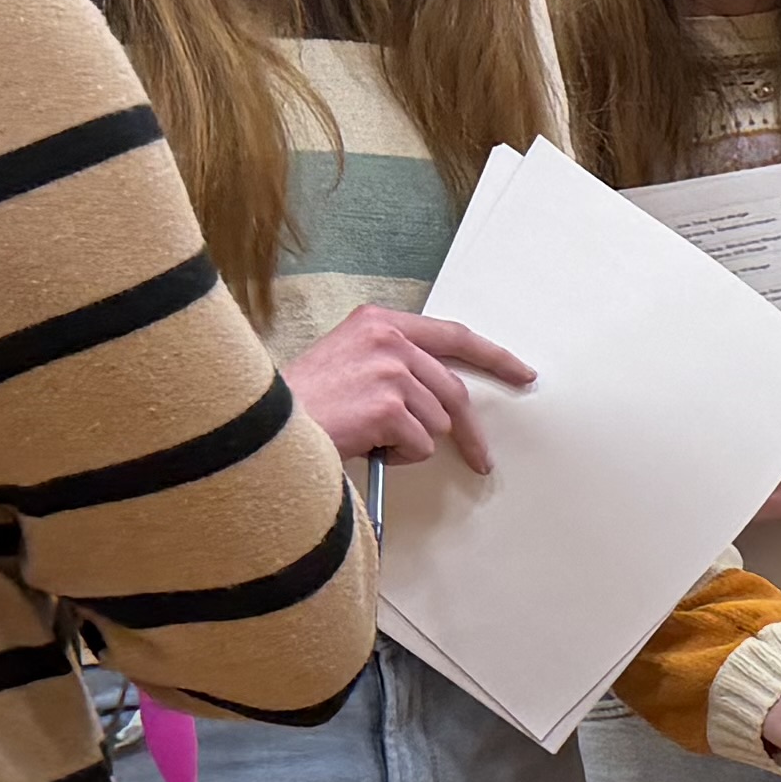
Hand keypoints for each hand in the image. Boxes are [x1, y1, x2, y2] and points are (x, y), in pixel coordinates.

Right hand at [287, 307, 532, 470]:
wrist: (258, 427)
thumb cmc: (299, 403)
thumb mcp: (347, 359)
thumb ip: (392, 362)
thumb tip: (441, 396)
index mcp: (379, 321)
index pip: (454, 335)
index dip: (494, 357)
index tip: (522, 373)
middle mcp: (389, 339)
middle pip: (453, 391)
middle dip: (468, 432)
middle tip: (480, 460)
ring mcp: (390, 370)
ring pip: (437, 423)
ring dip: (411, 442)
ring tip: (369, 437)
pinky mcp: (389, 405)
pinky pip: (421, 445)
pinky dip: (398, 457)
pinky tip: (365, 446)